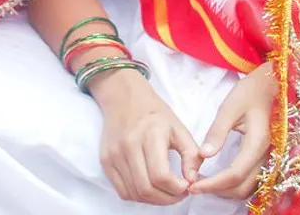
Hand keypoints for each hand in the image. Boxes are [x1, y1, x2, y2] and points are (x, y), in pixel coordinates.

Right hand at [92, 70, 202, 203]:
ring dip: (154, 200)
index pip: (161, 176)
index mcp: (150, 134)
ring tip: (166, 192)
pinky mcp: (106, 161)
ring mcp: (114, 154)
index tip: (186, 185)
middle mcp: (128, 145)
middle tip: (179, 193)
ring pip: (134, 193)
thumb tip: (193, 180)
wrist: (124, 99)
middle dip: (168, 199)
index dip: (177, 189)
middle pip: (147, 189)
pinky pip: (122, 191)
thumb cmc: (154, 114)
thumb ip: (191, 155)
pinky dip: (138, 196)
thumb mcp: (179, 128)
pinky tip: (150, 188)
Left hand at [188, 62, 274, 199]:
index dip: (213, 184)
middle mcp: (267, 156)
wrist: (273, 84)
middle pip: (242, 187)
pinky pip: (252, 180)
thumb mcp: (230, 107)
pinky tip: (219, 177)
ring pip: (249, 187)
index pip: (234, 174)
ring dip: (226, 190)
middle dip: (217, 190)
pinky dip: (234, 184)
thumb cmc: (251, 92)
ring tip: (203, 182)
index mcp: (257, 143)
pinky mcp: (267, 158)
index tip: (192, 185)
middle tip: (194, 184)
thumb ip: (217, 131)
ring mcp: (269, 159)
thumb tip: (203, 155)